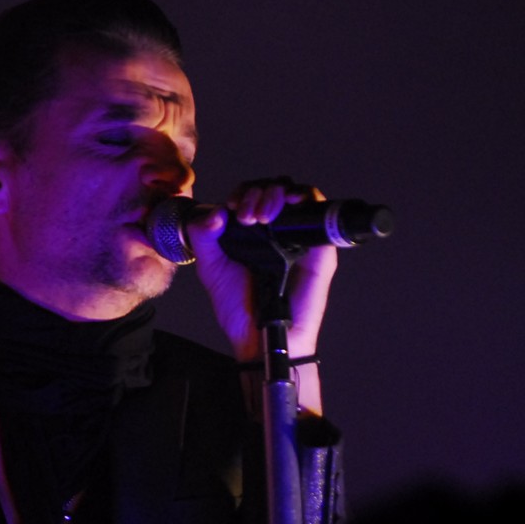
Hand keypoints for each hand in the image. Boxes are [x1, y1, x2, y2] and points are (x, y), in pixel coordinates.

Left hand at [187, 179, 337, 411]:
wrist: (258, 335)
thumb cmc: (238, 306)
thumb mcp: (211, 268)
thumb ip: (204, 238)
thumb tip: (215, 212)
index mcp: (251, 232)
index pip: (252, 194)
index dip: (243, 193)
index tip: (232, 208)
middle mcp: (276, 230)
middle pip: (275, 189)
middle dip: (258, 192)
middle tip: (246, 215)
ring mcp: (298, 237)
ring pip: (297, 195)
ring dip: (277, 194)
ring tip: (261, 216)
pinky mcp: (319, 248)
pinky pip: (320, 214)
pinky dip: (307, 200)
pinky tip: (290, 204)